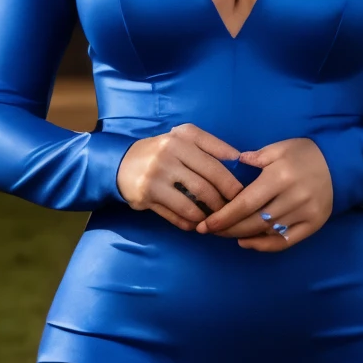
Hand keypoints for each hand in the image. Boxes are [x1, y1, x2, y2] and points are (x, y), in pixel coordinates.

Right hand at [116, 123, 246, 231]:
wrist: (120, 162)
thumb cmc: (161, 151)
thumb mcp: (183, 138)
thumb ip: (210, 145)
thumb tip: (239, 159)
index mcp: (181, 138)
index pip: (215, 163)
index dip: (232, 182)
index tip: (242, 194)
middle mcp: (167, 154)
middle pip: (206, 186)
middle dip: (222, 203)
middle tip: (231, 212)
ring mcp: (155, 177)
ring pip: (191, 204)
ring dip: (207, 216)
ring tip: (214, 219)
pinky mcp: (146, 196)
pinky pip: (175, 215)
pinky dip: (189, 223)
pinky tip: (194, 224)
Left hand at [198, 137, 333, 250]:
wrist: (342, 164)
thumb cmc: (305, 153)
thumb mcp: (279, 148)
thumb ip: (254, 158)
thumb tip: (232, 164)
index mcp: (279, 178)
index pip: (245, 203)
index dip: (223, 217)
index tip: (206, 224)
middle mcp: (291, 198)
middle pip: (253, 222)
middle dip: (228, 229)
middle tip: (210, 231)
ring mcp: (304, 214)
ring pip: (267, 232)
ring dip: (243, 236)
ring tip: (225, 234)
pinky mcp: (313, 225)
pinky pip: (286, 242)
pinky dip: (265, 245)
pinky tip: (248, 243)